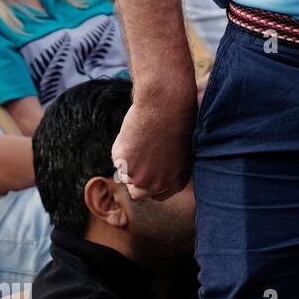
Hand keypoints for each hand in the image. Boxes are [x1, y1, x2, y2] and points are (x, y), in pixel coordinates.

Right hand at [111, 83, 197, 200]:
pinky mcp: (122, 163)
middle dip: (136, 177)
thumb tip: (154, 172)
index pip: (157, 194)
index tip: (148, 169)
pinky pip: (117, 158)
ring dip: (129, 160)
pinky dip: (122, 146)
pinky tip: (134, 132)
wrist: (165, 103)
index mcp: (176, 182)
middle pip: (138, 191)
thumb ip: (168, 168)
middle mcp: (157, 185)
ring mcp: (138, 176)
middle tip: (139, 156)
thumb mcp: (181, 150)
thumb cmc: (177, 119)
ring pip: (125, 174)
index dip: (151, 181)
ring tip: (142, 138)